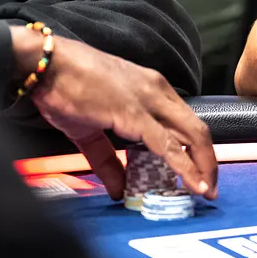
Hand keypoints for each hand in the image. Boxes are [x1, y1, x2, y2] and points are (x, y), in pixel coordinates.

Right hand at [29, 36, 217, 200]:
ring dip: (202, 166)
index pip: (185, 122)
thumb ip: (108, 160)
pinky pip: (166, 144)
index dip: (197, 149)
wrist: (46, 65)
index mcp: (152, 89)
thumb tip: (118, 190)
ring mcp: (148, 101)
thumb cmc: (65, 87)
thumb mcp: (90, 130)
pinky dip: (183, 166)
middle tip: (210, 190)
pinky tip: (192, 183)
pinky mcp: (134, 114)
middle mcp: (157, 92)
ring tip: (206, 192)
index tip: (200, 173)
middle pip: (196, 129)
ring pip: (189, 135)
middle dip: (208, 161)